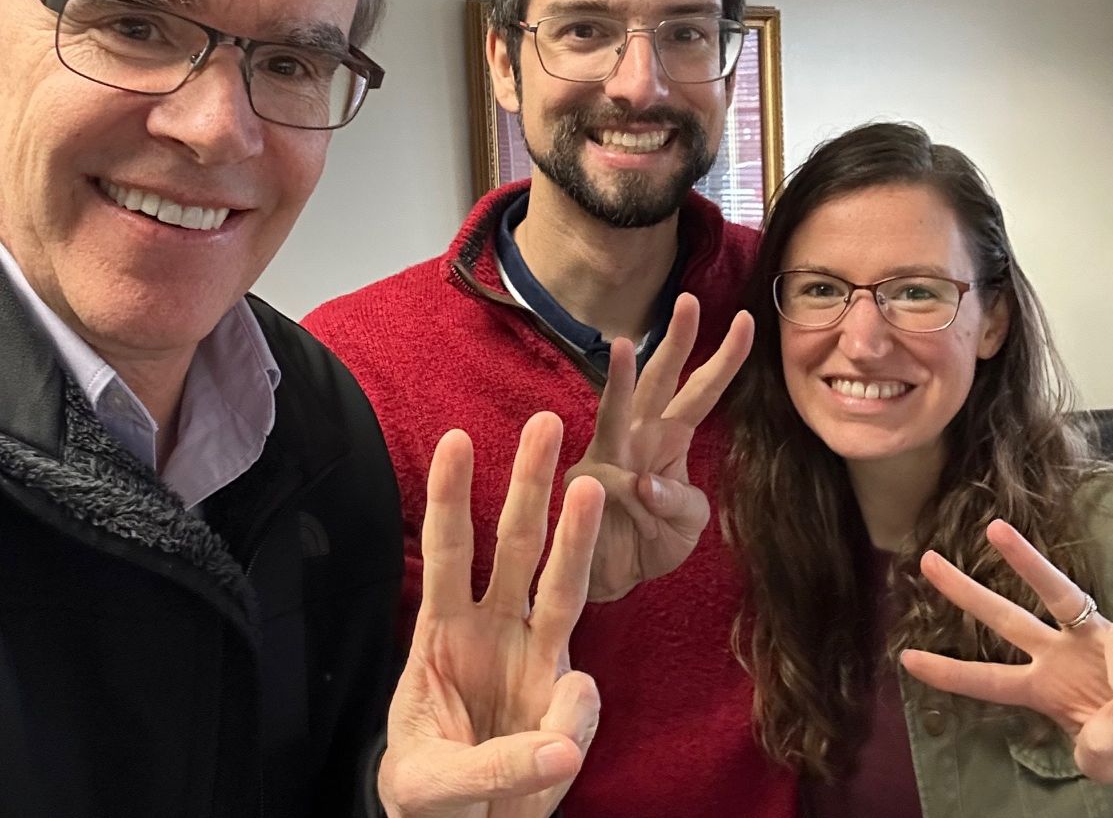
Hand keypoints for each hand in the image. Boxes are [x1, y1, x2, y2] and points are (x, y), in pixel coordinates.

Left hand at [377, 414, 605, 816]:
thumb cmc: (431, 795)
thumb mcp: (429, 787)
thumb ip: (493, 768)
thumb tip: (565, 748)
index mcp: (440, 631)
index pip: (447, 551)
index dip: (450, 497)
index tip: (457, 439)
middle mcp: (493, 628)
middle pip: (515, 543)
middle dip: (529, 483)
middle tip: (547, 421)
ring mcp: (536, 657)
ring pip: (563, 583)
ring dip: (578, 533)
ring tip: (593, 483)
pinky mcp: (566, 701)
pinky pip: (582, 697)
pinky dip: (578, 714)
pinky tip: (558, 750)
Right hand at [564, 293, 753, 601]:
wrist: (611, 578)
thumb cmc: (651, 541)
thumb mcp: (688, 523)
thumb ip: (681, 501)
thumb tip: (642, 485)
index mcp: (670, 438)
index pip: (702, 391)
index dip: (726, 359)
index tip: (748, 321)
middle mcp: (639, 435)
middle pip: (660, 380)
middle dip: (676, 341)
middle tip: (689, 301)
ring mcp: (609, 455)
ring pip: (616, 409)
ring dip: (620, 380)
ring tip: (625, 345)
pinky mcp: (584, 483)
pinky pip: (604, 479)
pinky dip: (619, 491)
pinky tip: (630, 496)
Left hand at [901, 519, 1112, 785]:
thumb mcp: (1108, 762)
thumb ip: (1099, 750)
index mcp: (1043, 687)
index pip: (988, 679)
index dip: (950, 672)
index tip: (905, 658)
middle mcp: (1060, 654)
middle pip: (1005, 617)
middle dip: (964, 591)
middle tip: (925, 560)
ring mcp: (1094, 640)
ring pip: (1057, 593)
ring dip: (1025, 560)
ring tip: (995, 531)